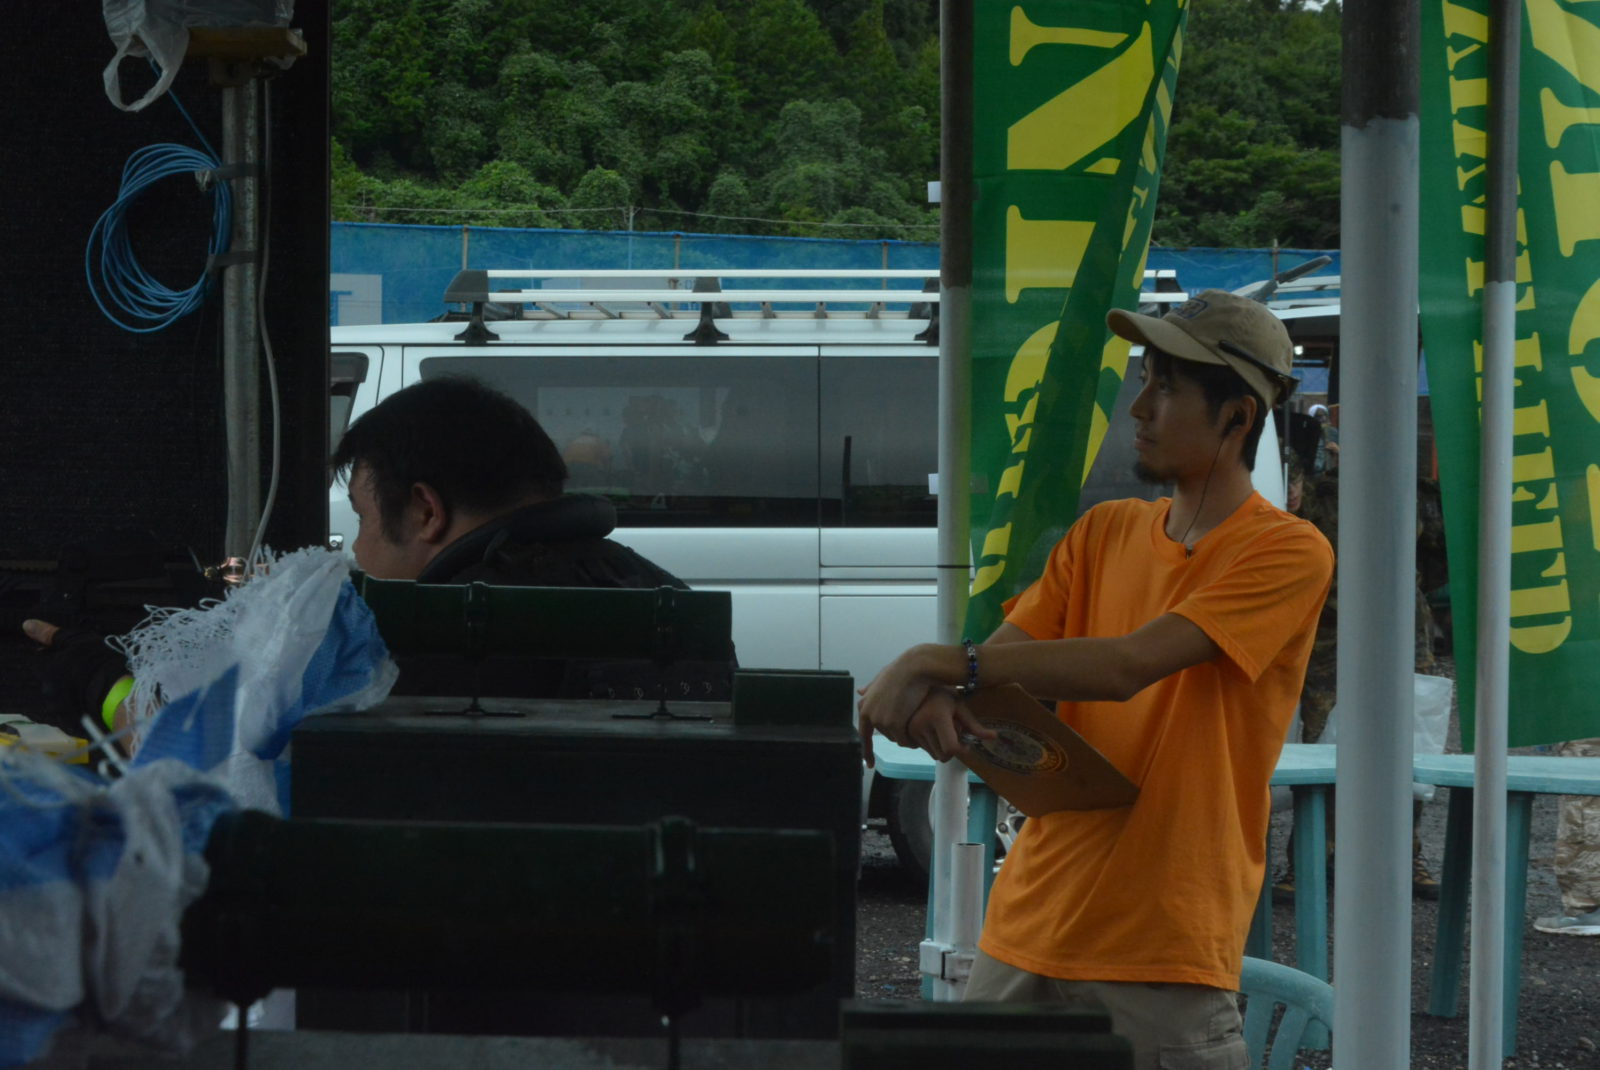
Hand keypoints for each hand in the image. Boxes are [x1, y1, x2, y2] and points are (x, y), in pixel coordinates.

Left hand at [21, 618, 130, 729]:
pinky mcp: (74, 726)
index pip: (45, 662)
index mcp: (46, 671)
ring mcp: (59, 712)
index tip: (77, 656)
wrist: (119, 697)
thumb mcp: (78, 641)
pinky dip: (83, 708)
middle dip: (66, 677)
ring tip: (96, 688)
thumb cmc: (98, 663)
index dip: (60, 658)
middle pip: (53, 682)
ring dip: (75, 693)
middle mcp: (47, 693)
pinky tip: (98, 701)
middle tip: (88, 672)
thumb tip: (26, 624)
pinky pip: (75, 714)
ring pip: (64, 699)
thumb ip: (51, 634)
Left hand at [857, 645, 942, 766]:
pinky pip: (906, 740)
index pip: (864, 735)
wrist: (915, 668)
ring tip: (918, 718)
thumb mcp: (881, 680)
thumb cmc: (901, 671)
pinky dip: (914, 738)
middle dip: (898, 731)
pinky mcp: (895, 724)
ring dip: (908, 734)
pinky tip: (921, 727)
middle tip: (911, 718)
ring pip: (897, 739)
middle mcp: (870, 715)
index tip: (869, 764)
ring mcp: (882, 721)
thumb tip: (859, 691)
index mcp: (865, 706)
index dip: (867, 751)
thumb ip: (870, 689)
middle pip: (886, 735)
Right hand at [902, 689, 997, 762]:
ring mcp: (912, 731)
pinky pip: (925, 750)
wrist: (918, 685)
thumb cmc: (944, 694)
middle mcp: (922, 726)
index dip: (962, 750)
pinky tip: (933, 732)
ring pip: (934, 755)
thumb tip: (995, 737)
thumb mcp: (961, 707)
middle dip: (952, 750)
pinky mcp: (907, 734)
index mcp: (938, 718)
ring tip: (943, 731)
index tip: (966, 743)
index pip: (951, 748)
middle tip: (955, 735)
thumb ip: (975, 725)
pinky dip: (933, 746)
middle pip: (943, 755)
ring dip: (942, 748)